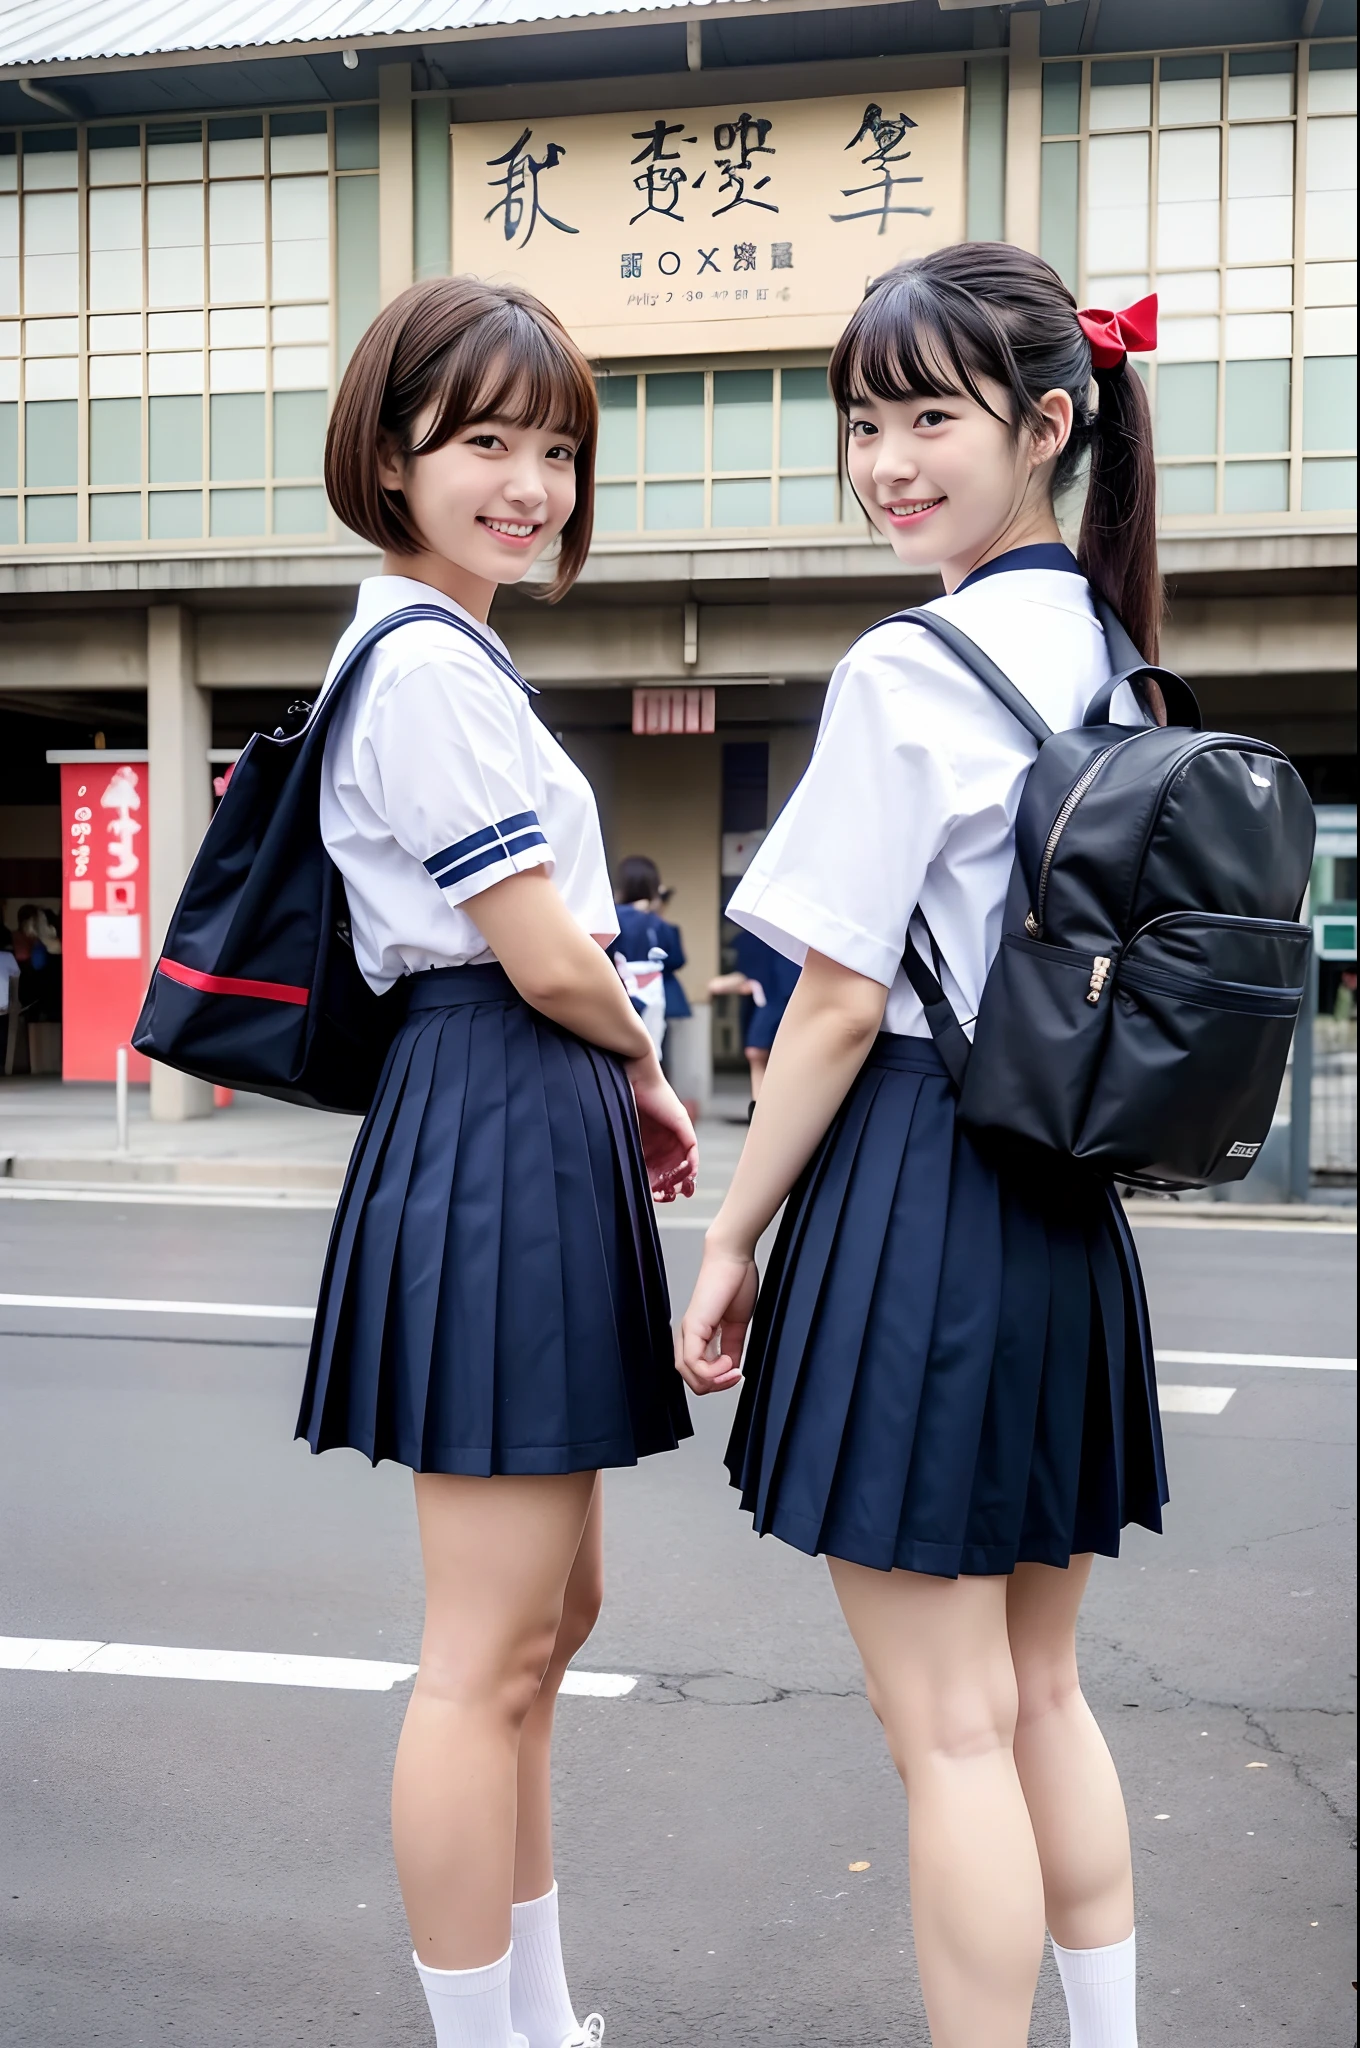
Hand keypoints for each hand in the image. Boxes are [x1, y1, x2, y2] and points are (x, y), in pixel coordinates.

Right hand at [627, 1057, 697, 1201]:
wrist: (629, 1072)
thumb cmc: (617, 1096)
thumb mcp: (620, 1130)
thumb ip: (624, 1150)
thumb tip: (613, 1175)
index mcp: (648, 1139)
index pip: (656, 1167)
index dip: (655, 1184)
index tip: (652, 1197)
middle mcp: (663, 1137)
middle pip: (672, 1168)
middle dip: (669, 1186)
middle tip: (664, 1198)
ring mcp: (674, 1131)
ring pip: (683, 1162)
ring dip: (681, 1179)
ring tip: (673, 1192)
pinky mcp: (682, 1124)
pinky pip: (691, 1149)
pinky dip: (690, 1164)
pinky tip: (685, 1176)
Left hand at [678, 1239, 756, 1394]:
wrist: (733, 1258)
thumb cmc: (736, 1282)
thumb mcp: (738, 1325)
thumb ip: (733, 1348)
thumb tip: (732, 1369)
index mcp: (698, 1335)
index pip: (697, 1372)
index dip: (716, 1382)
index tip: (736, 1376)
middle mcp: (688, 1334)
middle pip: (689, 1377)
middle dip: (714, 1386)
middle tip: (734, 1378)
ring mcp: (688, 1330)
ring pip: (687, 1373)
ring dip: (714, 1381)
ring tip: (732, 1371)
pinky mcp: (693, 1325)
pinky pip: (693, 1361)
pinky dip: (712, 1370)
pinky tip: (728, 1363)